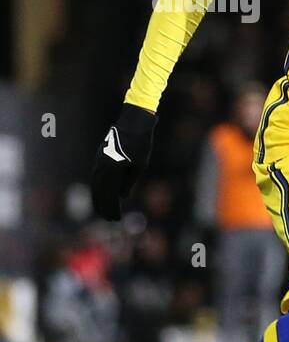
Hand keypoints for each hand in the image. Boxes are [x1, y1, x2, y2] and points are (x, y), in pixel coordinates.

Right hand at [91, 104, 156, 220]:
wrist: (133, 123)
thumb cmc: (140, 144)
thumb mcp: (139, 166)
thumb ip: (128, 182)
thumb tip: (122, 196)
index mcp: (112, 169)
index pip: (110, 194)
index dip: (112, 208)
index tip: (115, 218)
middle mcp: (101, 166)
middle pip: (100, 191)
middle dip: (104, 206)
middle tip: (108, 218)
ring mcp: (98, 160)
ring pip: (96, 184)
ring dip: (98, 198)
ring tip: (102, 210)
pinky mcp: (99, 156)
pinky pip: (96, 176)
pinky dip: (98, 187)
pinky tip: (101, 193)